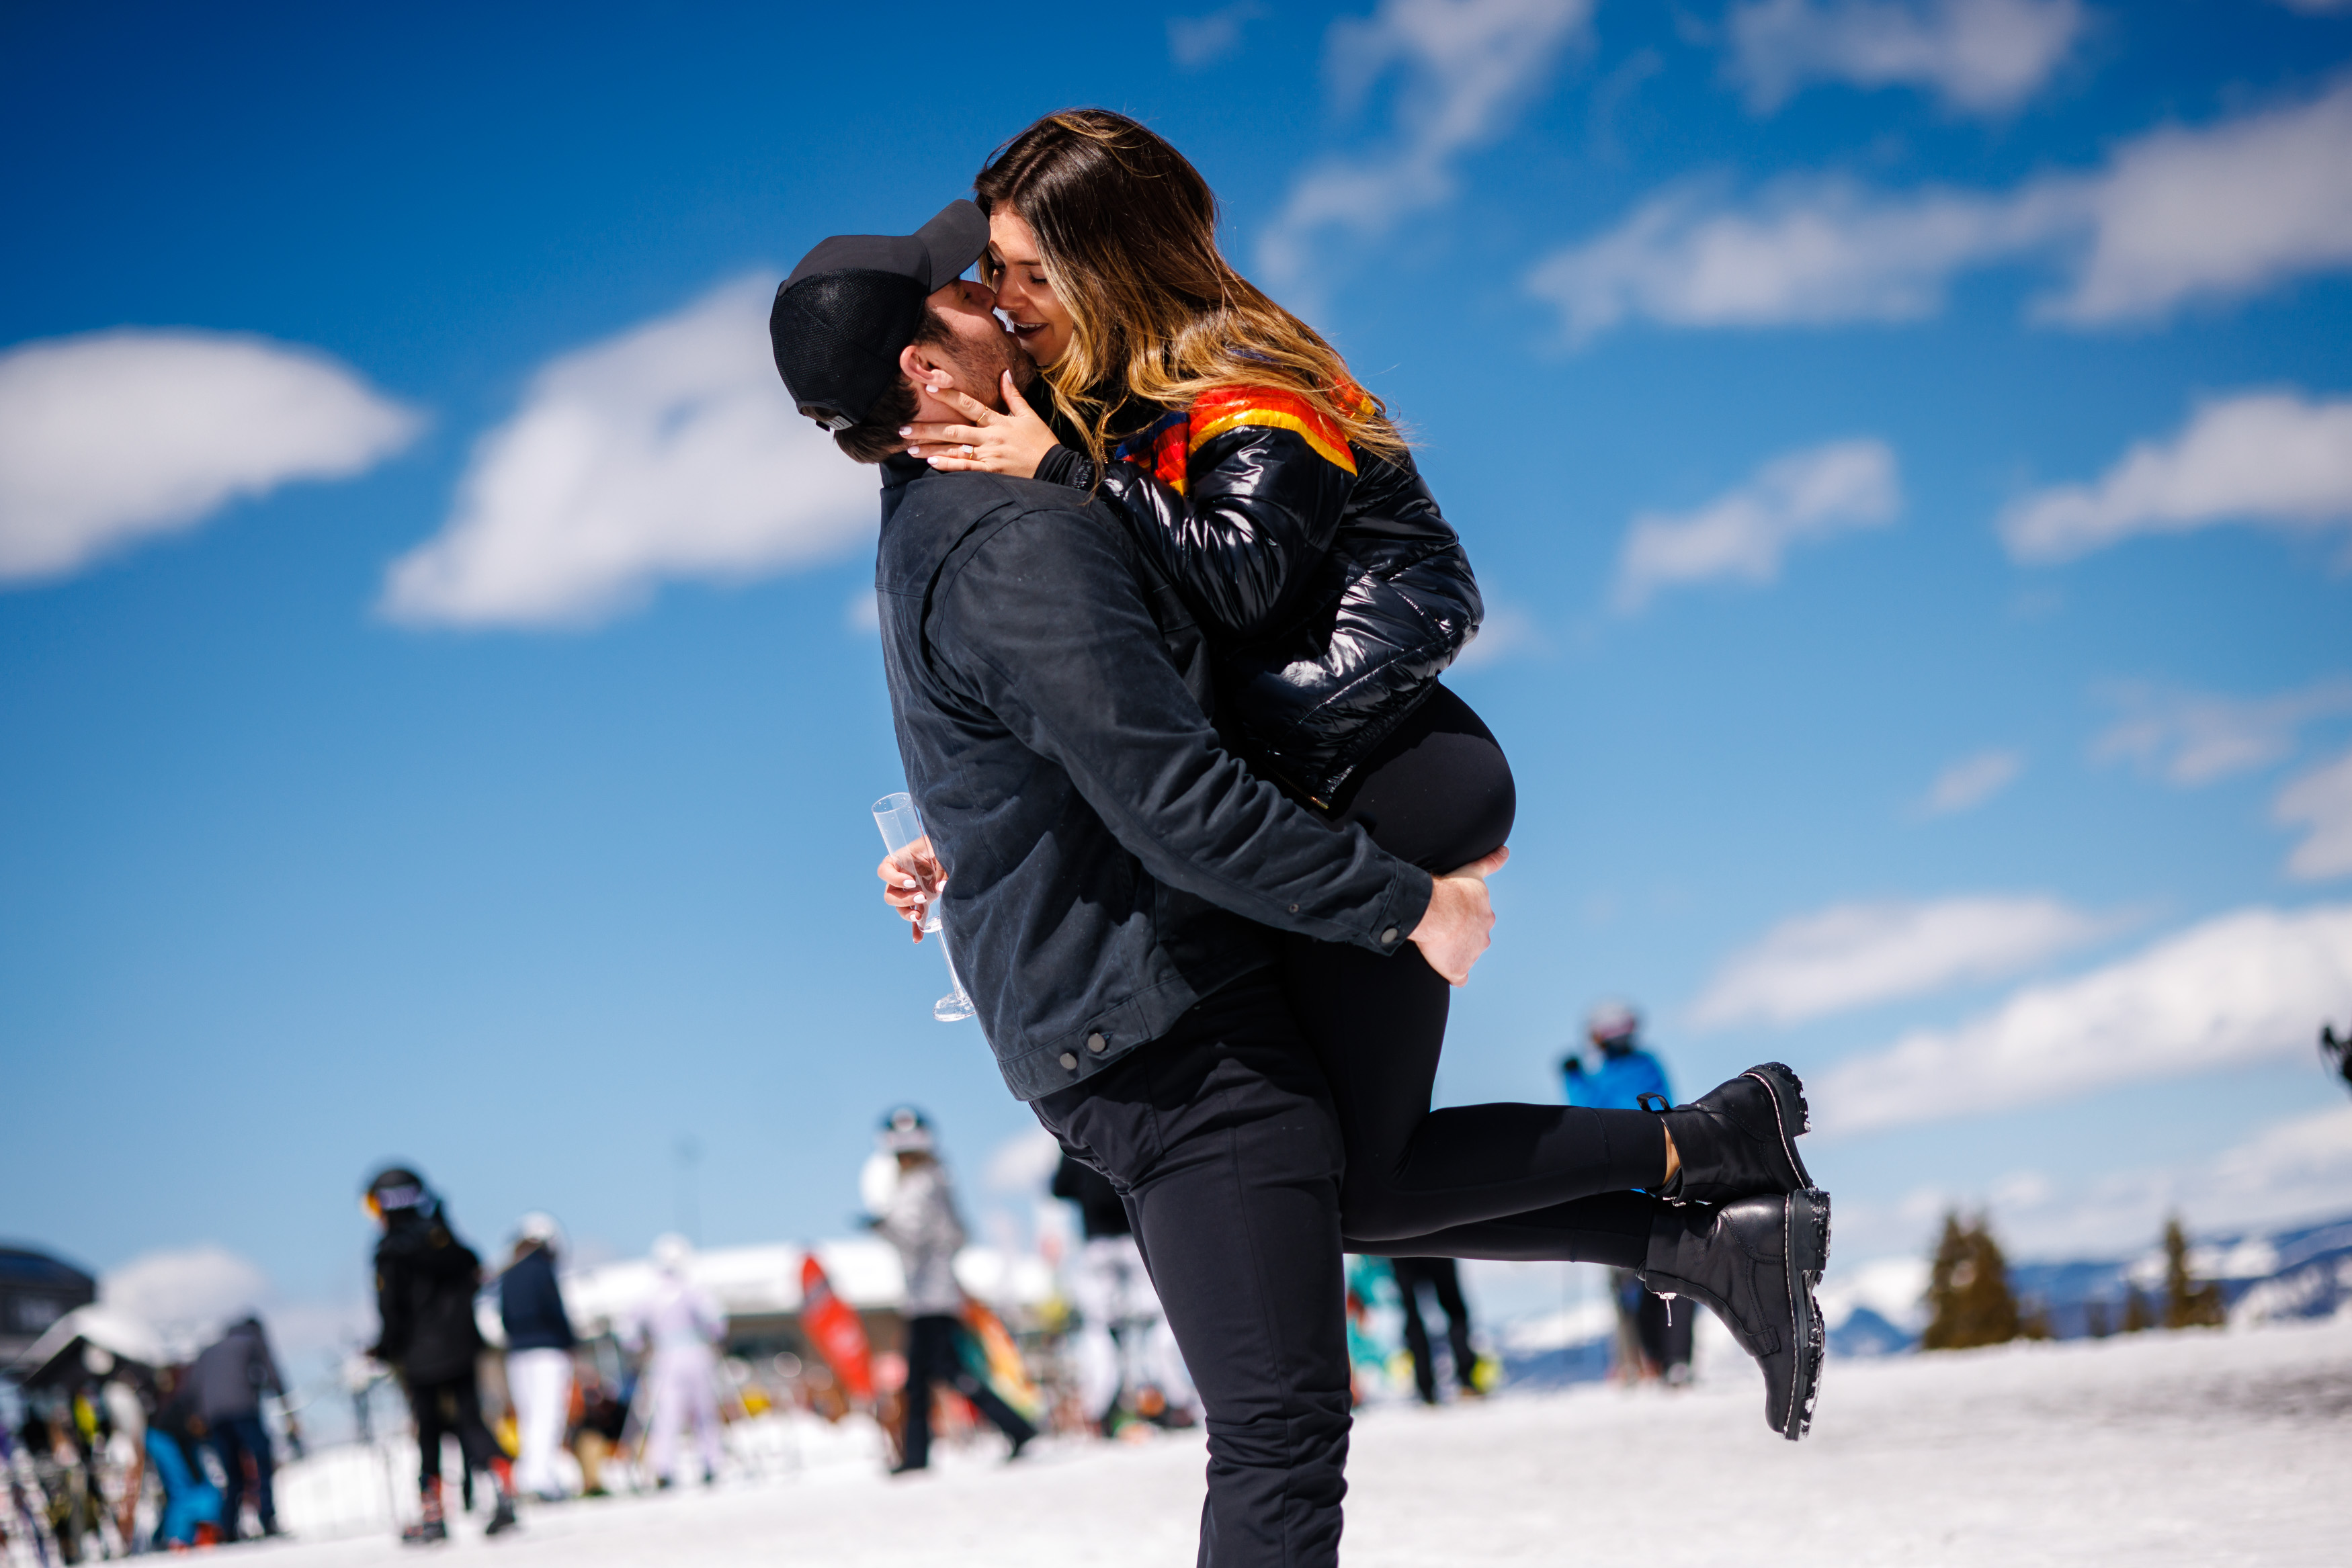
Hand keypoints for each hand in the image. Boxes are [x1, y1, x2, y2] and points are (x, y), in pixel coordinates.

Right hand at [875, 835, 944, 943]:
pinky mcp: (923, 900)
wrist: (954, 849)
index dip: (893, 879)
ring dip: (907, 914)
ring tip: (919, 915)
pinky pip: (915, 916)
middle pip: (890, 894)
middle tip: (921, 897)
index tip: (911, 882)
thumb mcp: (941, 853)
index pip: (884, 871)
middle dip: (903, 899)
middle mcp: (903, 878)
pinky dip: (915, 928)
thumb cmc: (943, 846)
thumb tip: (939, 889)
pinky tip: (918, 939)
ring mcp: (912, 890)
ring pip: (900, 907)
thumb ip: (941, 870)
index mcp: (901, 861)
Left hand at [901, 371, 1061, 477]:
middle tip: (903, 427)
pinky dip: (949, 465)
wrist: (1056, 469)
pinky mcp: (993, 473)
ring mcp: (991, 456)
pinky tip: (931, 463)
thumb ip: (1013, 396)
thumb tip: (1004, 373)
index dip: (950, 396)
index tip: (930, 389)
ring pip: (955, 449)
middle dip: (927, 428)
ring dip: (930, 448)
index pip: (970, 405)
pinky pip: (967, 469)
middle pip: (954, 429)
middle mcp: (991, 437)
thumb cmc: (1042, 443)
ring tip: (908, 447)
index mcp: (999, 421)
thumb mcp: (1030, 416)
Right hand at [1407, 846, 1507, 985]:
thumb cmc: (1453, 891)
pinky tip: (1449, 972)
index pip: (1479, 920)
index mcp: (1485, 916)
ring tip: (1437, 944)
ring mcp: (1472, 954)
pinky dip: (1455, 975)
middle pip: (1475, 939)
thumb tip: (1506, 851)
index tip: (1452, 914)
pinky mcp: (1457, 968)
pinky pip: (1459, 977)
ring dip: (1455, 952)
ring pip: (1466, 955)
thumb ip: (1490, 863)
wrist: (1437, 910)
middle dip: (1462, 936)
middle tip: (1443, 928)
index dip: (1466, 918)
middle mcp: (1483, 936)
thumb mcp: (1474, 872)